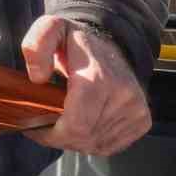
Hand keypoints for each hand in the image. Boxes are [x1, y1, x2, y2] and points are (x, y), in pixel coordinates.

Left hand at [21, 16, 151, 156]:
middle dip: (58, 138)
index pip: (76, 127)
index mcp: (99, 78)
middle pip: (83, 139)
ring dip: (74, 141)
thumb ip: (36, 46)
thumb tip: (38, 76)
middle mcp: (123, 97)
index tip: (33, 125)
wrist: (111, 43)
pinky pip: (110, 146)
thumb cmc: (76, 40)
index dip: (50, 134)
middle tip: (43, 123)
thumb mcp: (49, 29)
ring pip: (95, 145)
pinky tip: (81, 125)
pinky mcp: (142, 120)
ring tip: (61, 121)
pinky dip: (91, 142)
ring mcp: (136, 111)